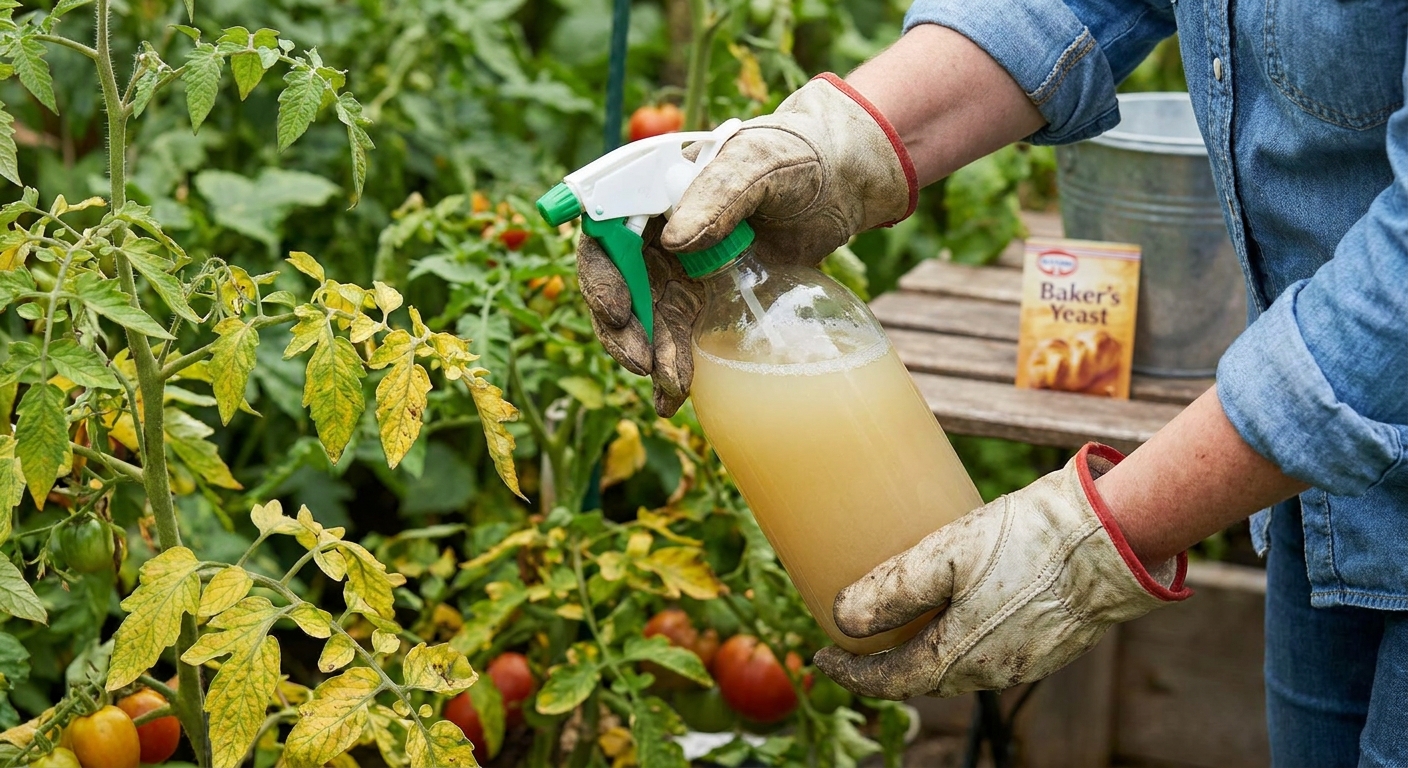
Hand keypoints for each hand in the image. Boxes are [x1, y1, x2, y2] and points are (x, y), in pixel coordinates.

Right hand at [578, 74, 916, 415]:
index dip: (600, 271)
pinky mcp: (707, 296)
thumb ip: (717, 193)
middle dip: (619, 326)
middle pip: (615, 282)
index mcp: (652, 188)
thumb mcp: (759, 161)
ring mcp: (679, 266)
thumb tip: (672, 242)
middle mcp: (655, 230)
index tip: (617, 307)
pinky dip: (674, 365)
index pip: (603, 229)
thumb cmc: (796, 155)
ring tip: (669, 387)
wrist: (843, 182)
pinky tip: (675, 395)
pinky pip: (680, 334)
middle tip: (640, 361)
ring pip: (646, 316)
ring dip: (650, 354)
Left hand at [814, 444, 1191, 699]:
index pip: (888, 681)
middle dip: (883, 664)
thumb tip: (843, 620)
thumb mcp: (944, 555)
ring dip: (921, 652)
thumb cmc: (1027, 541)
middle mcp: (989, 671)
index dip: (850, 673)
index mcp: (958, 658)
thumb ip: (891, 590)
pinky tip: (954, 609)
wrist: (1109, 540)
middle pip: (921, 678)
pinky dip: (957, 640)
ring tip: (899, 622)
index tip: (823, 656)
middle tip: (856, 639)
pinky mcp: (1047, 643)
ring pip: (956, 667)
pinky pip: (987, 652)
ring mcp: (1021, 661)